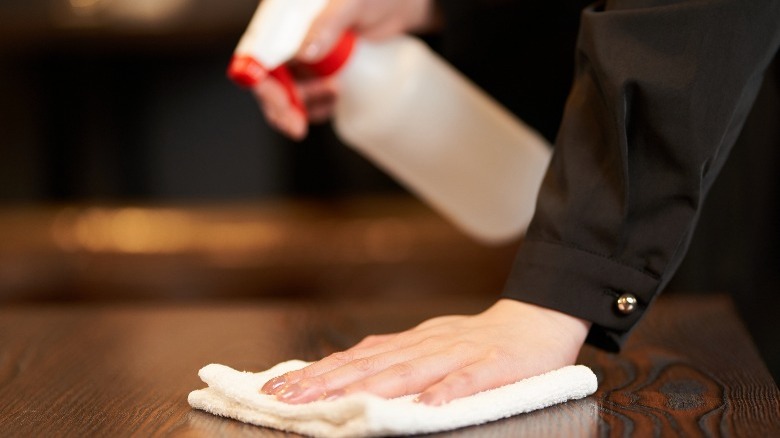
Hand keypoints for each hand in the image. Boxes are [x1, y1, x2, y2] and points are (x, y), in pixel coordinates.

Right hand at [250, 0, 439, 139]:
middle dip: (279, 106)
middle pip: (269, 79)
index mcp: (284, 17)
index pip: (258, 50)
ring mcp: (304, 56)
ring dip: (302, 107)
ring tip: (334, 93)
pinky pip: (309, 98)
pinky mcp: (322, 71)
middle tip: (296, 126)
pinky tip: (336, 98)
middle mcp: (288, 37)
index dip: (259, 78)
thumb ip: (329, 22)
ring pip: (288, 93)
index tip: (276, 100)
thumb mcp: (352, 2)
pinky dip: (317, 107)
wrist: (403, 5)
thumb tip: (305, 54)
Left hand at [260, 299, 590, 404]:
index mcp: (411, 341)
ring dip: (371, 387)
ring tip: (337, 405)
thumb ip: (392, 357)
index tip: (279, 389)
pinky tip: (427, 406)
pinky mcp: (495, 365)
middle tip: (288, 399)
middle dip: (327, 383)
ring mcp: (460, 353)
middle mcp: (428, 344)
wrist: (537, 320)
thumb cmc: (479, 340)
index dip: (317, 373)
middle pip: (372, 365)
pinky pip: (469, 380)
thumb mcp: (429, 344)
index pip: (356, 357)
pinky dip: (448, 391)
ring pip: (409, 370)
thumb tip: (344, 369)